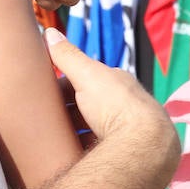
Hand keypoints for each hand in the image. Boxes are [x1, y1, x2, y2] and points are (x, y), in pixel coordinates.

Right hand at [44, 27, 178, 179]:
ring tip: (55, 141)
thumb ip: (67, 55)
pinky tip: (72, 157)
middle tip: (47, 120)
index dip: (65, 86)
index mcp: (119, 83)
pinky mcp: (126, 154)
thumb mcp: (86, 74)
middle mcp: (127, 105)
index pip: (87, 80)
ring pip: (95, 129)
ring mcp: (128, 131)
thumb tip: (49, 32)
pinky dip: (86, 152)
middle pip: (90, 106)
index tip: (46, 97)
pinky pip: (100, 151)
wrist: (143, 147)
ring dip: (77, 133)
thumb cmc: (116, 104)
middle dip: (70, 112)